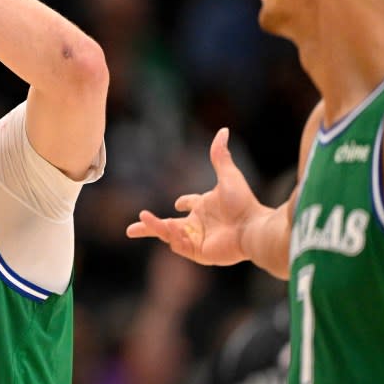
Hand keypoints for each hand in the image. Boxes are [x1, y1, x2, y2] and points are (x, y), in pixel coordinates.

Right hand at [125, 128, 257, 265]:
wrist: (253, 227)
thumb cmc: (243, 203)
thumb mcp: (228, 176)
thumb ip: (220, 155)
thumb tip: (223, 130)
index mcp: (205, 208)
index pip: (189, 205)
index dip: (183, 202)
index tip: (179, 203)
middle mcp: (200, 225)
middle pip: (168, 227)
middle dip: (149, 226)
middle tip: (130, 229)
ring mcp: (198, 241)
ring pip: (169, 236)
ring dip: (155, 228)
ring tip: (141, 221)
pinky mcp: (200, 254)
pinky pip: (179, 246)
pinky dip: (172, 237)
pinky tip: (169, 227)